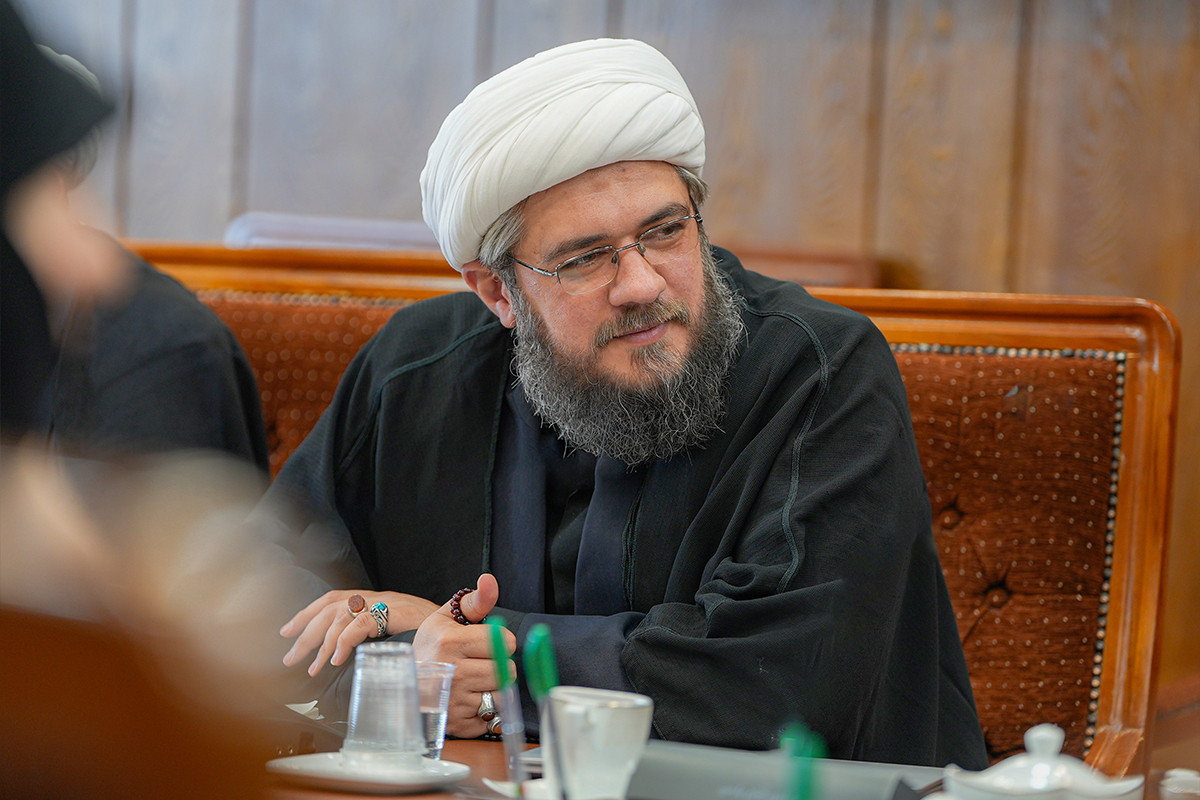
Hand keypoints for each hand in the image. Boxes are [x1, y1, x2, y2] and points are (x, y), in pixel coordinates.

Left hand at [280, 589, 437, 675]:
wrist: (462, 623)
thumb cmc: (434, 632)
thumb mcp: (401, 631)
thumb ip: (377, 636)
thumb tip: (349, 654)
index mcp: (376, 599)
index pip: (333, 599)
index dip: (308, 613)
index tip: (287, 630)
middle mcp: (378, 597)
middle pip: (330, 608)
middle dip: (305, 633)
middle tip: (290, 658)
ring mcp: (386, 603)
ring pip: (340, 616)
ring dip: (322, 644)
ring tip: (314, 668)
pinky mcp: (394, 612)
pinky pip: (360, 624)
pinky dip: (343, 642)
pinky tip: (336, 661)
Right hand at [413, 573, 515, 738]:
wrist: (404, 682)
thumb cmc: (431, 647)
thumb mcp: (447, 617)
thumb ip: (476, 600)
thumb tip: (489, 580)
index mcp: (450, 642)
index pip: (505, 642)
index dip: (501, 641)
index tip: (486, 642)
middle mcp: (452, 673)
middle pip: (507, 670)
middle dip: (499, 665)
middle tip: (479, 662)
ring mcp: (454, 701)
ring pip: (502, 694)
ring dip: (494, 688)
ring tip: (475, 680)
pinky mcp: (458, 725)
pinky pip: (493, 717)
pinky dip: (486, 709)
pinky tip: (469, 699)